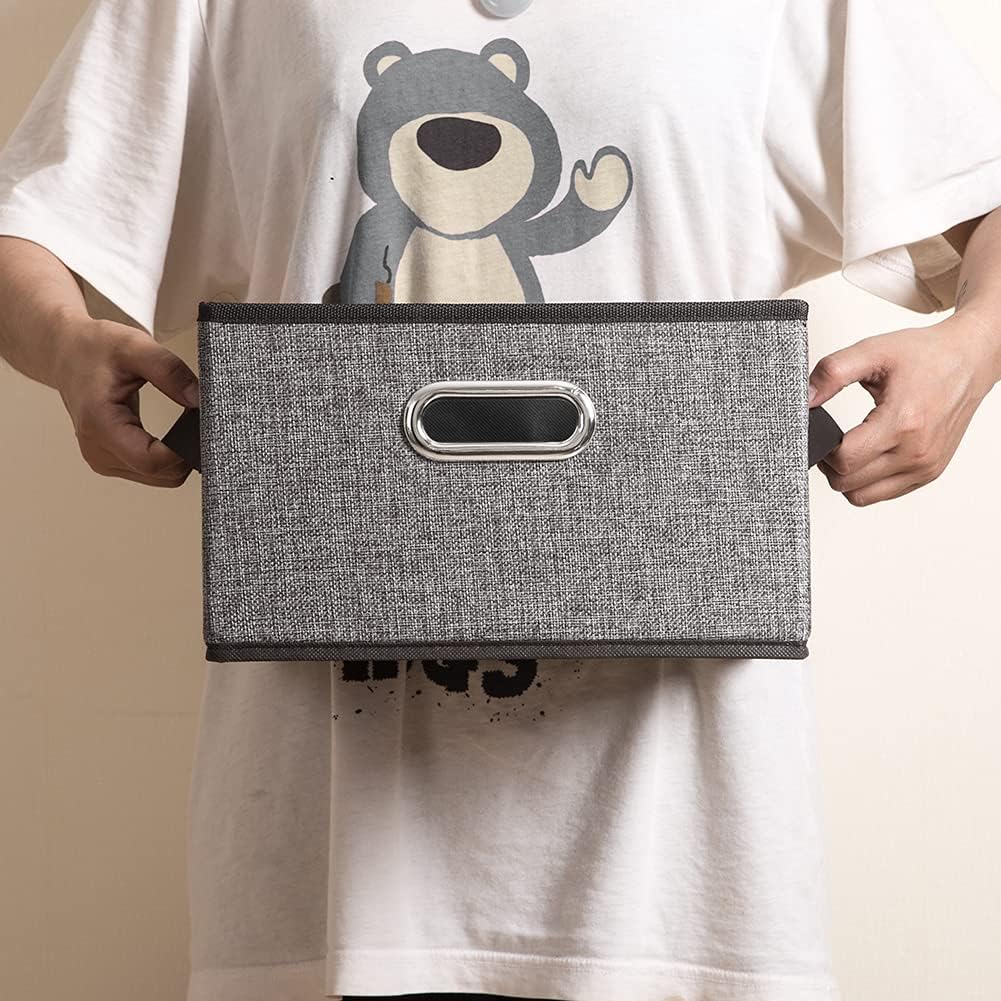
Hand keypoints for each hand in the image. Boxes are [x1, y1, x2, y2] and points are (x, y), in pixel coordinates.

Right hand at [51, 314, 199, 487]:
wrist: (67, 353)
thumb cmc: (96, 348)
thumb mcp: (135, 346)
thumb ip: (170, 371)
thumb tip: (200, 400)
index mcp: (100, 424)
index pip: (152, 462)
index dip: (184, 450)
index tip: (201, 426)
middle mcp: (97, 450)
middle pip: (161, 475)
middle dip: (187, 453)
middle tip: (198, 422)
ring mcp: (103, 460)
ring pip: (161, 478)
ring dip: (179, 457)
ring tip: (183, 425)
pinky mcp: (111, 461)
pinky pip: (152, 472)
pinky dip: (168, 458)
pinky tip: (171, 436)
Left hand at [808, 313, 999, 505]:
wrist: (969, 361)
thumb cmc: (926, 356)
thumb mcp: (873, 351)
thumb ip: (832, 373)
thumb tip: (805, 400)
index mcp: (903, 423)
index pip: (844, 460)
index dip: (821, 448)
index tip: (820, 431)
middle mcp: (917, 453)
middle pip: (847, 484)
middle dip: (829, 464)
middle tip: (830, 439)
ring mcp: (925, 467)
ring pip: (861, 497)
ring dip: (846, 477)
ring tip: (848, 447)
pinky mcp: (929, 473)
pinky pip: (883, 493)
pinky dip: (867, 481)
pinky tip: (868, 454)